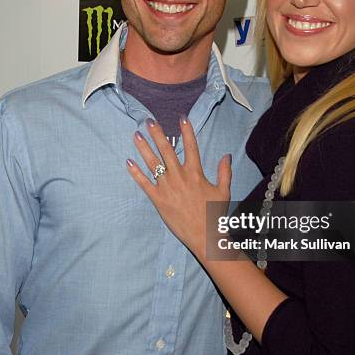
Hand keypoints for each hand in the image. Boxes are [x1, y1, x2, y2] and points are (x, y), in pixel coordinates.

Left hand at [126, 118, 231, 258]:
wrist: (204, 235)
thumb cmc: (215, 214)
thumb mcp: (224, 191)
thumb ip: (224, 172)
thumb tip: (226, 155)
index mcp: (195, 173)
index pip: (191, 146)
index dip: (187, 131)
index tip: (182, 118)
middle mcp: (179, 177)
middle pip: (167, 150)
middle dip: (157, 134)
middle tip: (149, 121)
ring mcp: (167, 187)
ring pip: (153, 164)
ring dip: (144, 148)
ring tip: (136, 135)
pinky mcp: (158, 199)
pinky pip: (144, 183)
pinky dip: (136, 173)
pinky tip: (128, 162)